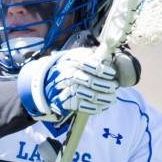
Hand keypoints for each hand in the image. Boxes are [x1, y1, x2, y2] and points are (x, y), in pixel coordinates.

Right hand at [17, 47, 139, 123]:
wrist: (47, 81)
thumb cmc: (68, 67)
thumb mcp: (78, 56)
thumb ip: (92, 55)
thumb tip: (109, 54)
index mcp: (71, 59)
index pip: (87, 64)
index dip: (101, 70)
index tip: (112, 74)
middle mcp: (67, 73)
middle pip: (87, 80)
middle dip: (103, 85)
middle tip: (114, 87)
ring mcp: (64, 88)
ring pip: (85, 94)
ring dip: (101, 98)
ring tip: (112, 99)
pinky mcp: (63, 101)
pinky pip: (80, 105)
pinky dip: (93, 107)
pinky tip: (102, 107)